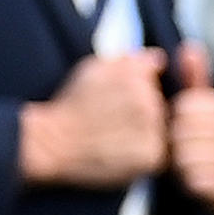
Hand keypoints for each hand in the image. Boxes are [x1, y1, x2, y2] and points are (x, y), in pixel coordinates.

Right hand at [15, 45, 167, 186]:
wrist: (53, 143)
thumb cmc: (71, 105)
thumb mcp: (94, 70)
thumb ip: (130, 61)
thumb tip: (158, 58)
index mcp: (135, 78)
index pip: (152, 78)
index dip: (136, 86)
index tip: (115, 96)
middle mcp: (147, 102)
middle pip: (159, 102)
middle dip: (141, 108)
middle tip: (111, 117)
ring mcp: (151, 131)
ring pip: (160, 126)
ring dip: (145, 129)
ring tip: (114, 132)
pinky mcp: (151, 156)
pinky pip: (157, 150)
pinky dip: (142, 150)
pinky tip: (119, 147)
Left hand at [162, 49, 213, 211]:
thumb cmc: (200, 142)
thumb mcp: (195, 109)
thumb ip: (193, 80)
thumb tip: (191, 48)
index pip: (188, 106)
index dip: (175, 118)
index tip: (179, 126)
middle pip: (188, 131)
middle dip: (176, 142)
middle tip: (180, 148)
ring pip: (191, 156)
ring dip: (181, 163)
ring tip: (187, 163)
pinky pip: (198, 180)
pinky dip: (190, 182)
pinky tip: (194, 179)